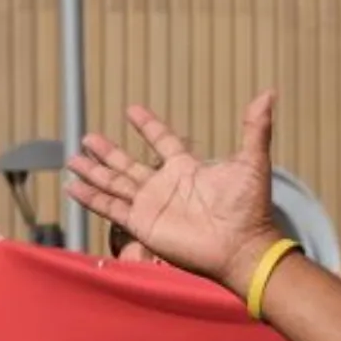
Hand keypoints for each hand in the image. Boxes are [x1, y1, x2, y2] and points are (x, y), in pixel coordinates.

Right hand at [65, 94, 282, 295]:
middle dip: (108, 152)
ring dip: (93, 172)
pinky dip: (91, 199)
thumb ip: (255, 128)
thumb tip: (268, 93)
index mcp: (187, 168)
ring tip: (72, 159)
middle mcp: (165, 185)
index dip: (148, 125)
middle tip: (87, 137)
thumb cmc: (250, 208)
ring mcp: (152, 205)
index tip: (132, 110)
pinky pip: (111, 208)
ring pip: (114, 184)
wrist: (241, 247)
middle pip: (128, 164)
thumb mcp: (252, 162)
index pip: (163, 141)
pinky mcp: (143, 225)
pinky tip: (72, 187)